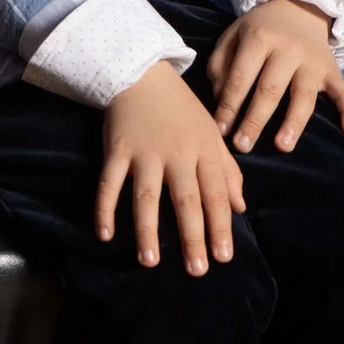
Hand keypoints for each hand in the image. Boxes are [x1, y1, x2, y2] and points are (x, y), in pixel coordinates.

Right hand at [100, 60, 246, 275]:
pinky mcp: (116, 149)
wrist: (140, 73)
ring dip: (147, 229)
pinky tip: (105, 234)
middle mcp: (176, 154)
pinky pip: (109, 182)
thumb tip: (239, 208)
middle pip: (185, 200)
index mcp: (203, 151)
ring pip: (146, 196)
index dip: (220, 226)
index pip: (215, 195)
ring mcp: (144, 152)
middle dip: (192, 236)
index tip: (223, 257)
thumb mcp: (212, 134)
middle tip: (196, 269)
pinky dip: (104, 207)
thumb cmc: (181, 108)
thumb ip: (227, 170)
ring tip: (150, 261)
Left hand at [209, 0, 343, 153]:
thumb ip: (220, 65)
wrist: (297, 8)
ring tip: (282, 147)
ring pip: (304, 96)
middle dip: (255, 120)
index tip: (220, 130)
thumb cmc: (258, 30)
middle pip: (270, 90)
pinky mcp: (333, 71)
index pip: (241, 77)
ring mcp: (313, 63)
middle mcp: (287, 52)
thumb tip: (221, 99)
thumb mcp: (232, 37)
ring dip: (294, 123)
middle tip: (243, 145)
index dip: (229, 105)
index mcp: (258, 41)